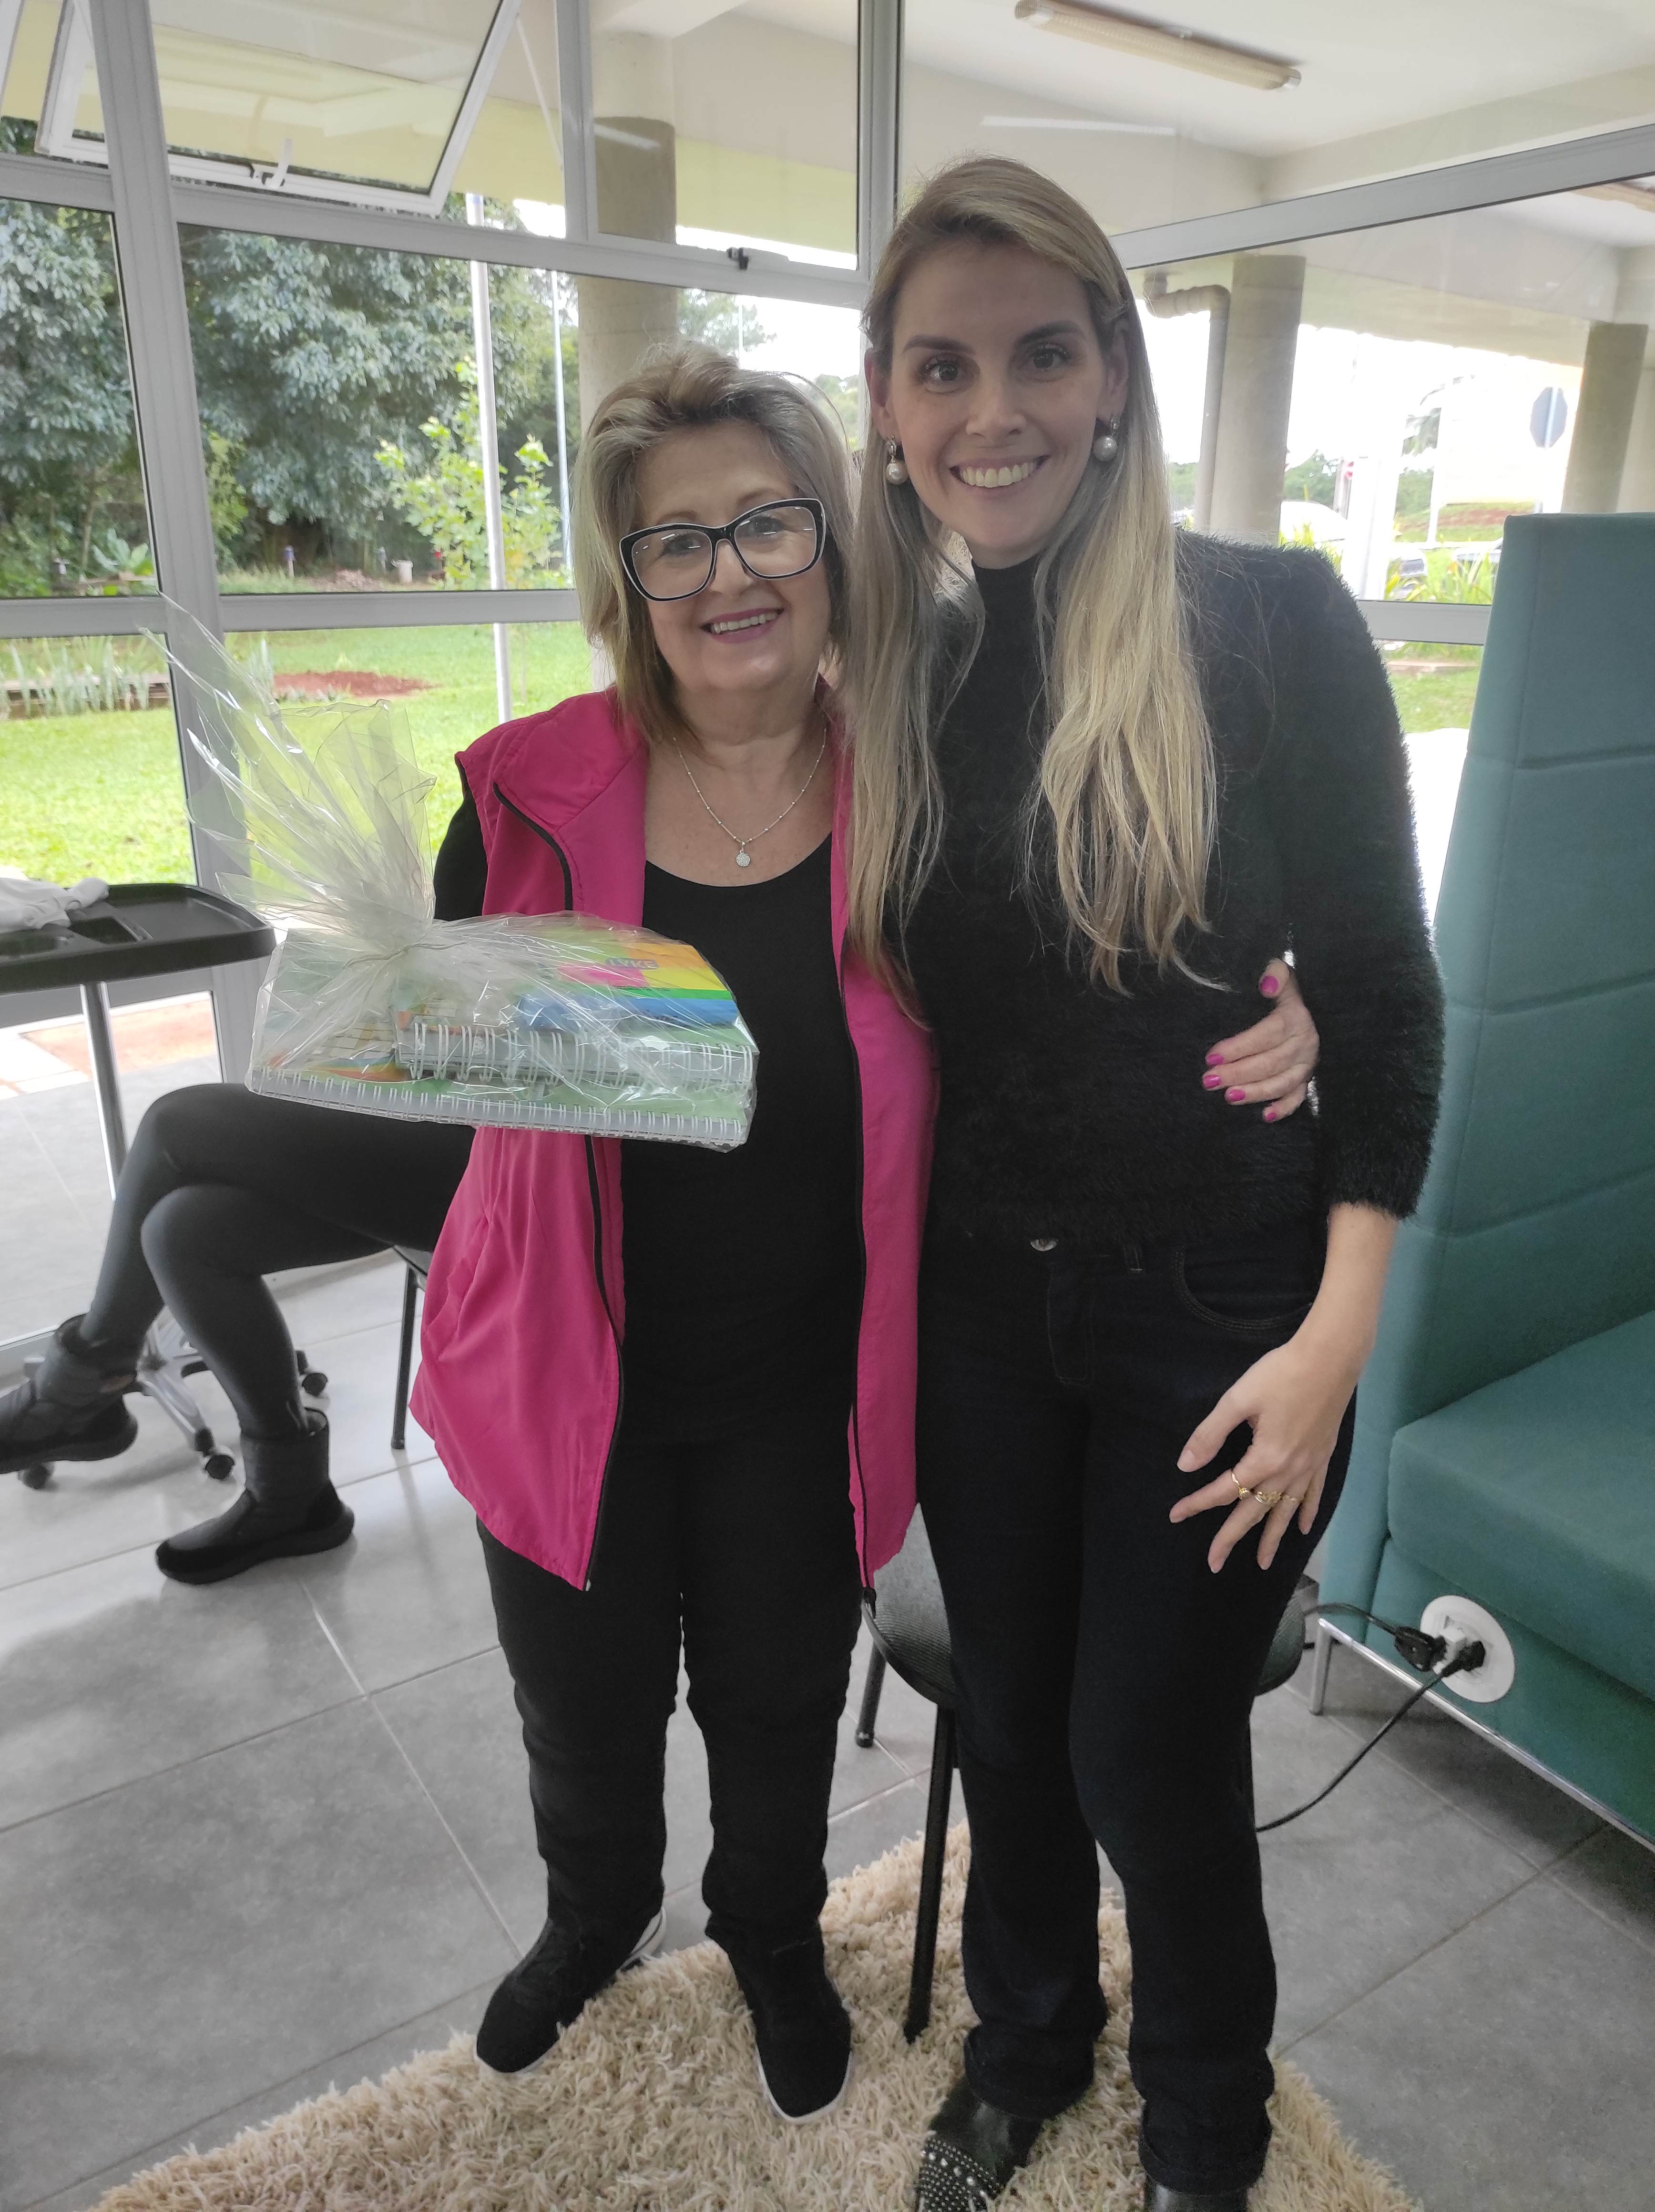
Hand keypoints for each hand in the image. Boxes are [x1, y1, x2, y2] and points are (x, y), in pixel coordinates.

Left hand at [1170, 1327, 1359, 1571]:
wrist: (1331, 1358)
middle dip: (1231, 1538)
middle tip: (1213, 1563)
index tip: (1175, 1516)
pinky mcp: (1323, 1456)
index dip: (1197, 1504)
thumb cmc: (1281, 1373)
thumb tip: (1186, 1465)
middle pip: (1255, 1512)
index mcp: (1265, 1458)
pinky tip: (1304, 1529)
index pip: (1225, 1490)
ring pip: (1287, 1511)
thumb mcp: (1238, 1399)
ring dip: (1272, 1538)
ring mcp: (1310, 1466)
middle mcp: (1289, 1470)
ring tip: (1261, 1563)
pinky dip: (1308, 1513)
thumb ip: (1211, 1434)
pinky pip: (1315, 1494)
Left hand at [1202, 959, 1317, 1121]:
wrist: (1310, 1009)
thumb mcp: (1281, 975)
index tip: (1212, 1056)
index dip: (1239, 1047)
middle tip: (1209, 1080)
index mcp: (1295, 1018)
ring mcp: (1306, 1064)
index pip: (1266, 1034)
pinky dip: (1284, 1108)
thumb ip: (1275, 974)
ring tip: (1228, 1096)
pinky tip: (1265, 1116)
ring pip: (1281, 1083)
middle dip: (1237, 1073)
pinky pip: (1298, 1098)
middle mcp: (1304, 1043)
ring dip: (1254, 1092)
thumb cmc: (1283, 994)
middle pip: (1270, 1063)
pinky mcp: (1306, 1080)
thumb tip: (1266, 985)